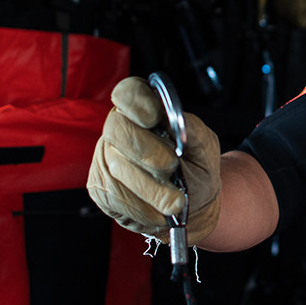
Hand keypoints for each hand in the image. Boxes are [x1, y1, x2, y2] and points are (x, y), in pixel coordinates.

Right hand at [87, 77, 221, 243]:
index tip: (154, 117)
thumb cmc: (196, 170)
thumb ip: (194, 131)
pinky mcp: (100, 188)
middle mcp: (119, 130)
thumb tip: (180, 122)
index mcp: (144, 110)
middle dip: (147, 151)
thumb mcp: (205, 148)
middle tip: (172, 168)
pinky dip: (141, 208)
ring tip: (175, 202)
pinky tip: (157, 211)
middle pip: (118, 129)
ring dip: (150, 189)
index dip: (136, 101)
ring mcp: (105, 158)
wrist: (192, 206)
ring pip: (117, 169)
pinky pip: (114, 197)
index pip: (127, 92)